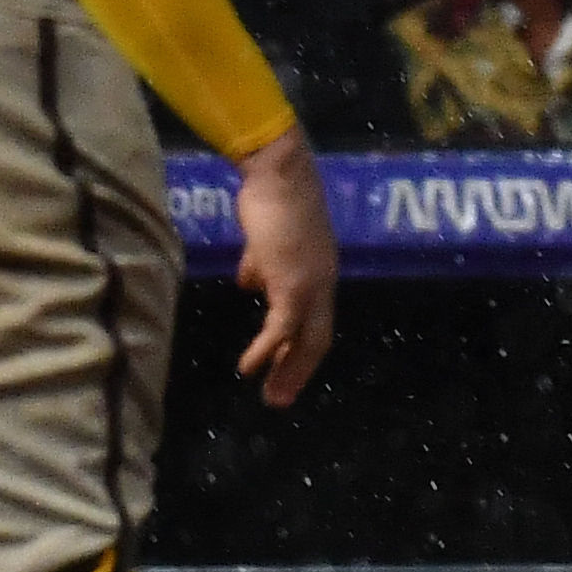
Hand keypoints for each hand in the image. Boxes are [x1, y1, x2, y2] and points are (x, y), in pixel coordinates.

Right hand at [231, 129, 338, 407]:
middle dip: (298, 371)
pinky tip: (248, 367)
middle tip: (280, 399)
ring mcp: (312, 282)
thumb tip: (249, 284)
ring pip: (307, 338)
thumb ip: (260, 264)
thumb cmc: (270, 199)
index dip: (300, 348)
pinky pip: (282, 326)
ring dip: (288, 370)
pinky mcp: (293, 280)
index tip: (282, 370)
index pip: (315, 321)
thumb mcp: (266, 240)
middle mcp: (323, 282)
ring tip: (272, 396)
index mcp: (319, 272)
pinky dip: (266, 350)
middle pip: (317, 339)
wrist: (278, 173)